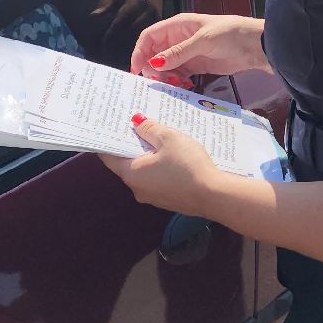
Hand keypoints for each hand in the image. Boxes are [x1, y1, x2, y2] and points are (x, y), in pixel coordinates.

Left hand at [90, 0, 166, 62]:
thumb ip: (106, 3)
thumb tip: (94, 17)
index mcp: (135, 2)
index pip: (121, 21)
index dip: (110, 35)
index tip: (101, 46)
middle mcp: (146, 12)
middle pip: (131, 33)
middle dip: (119, 46)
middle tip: (106, 57)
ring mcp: (155, 19)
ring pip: (142, 39)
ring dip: (129, 49)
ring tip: (117, 60)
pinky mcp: (159, 25)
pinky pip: (149, 39)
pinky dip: (139, 48)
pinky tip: (130, 56)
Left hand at [97, 114, 222, 216]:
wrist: (213, 195)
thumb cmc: (187, 165)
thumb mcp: (169, 138)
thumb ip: (149, 129)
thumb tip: (136, 122)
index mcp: (131, 173)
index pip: (109, 157)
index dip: (109, 140)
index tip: (111, 127)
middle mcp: (136, 188)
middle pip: (127, 164)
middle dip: (132, 145)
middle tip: (136, 126)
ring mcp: (152, 197)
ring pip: (144, 172)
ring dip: (148, 157)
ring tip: (157, 138)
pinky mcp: (167, 200)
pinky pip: (157, 180)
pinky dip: (159, 168)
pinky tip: (172, 157)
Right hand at [129, 12, 267, 83]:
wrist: (255, 46)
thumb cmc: (230, 34)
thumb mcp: (203, 41)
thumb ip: (179, 52)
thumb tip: (154, 62)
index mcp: (177, 25)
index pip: (149, 37)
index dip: (139, 51)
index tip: (136, 69)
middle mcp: (178, 39)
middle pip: (154, 53)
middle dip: (152, 68)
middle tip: (160, 81)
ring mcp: (186, 53)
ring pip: (165, 66)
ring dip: (165, 77)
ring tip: (175, 83)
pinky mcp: (195, 67)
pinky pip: (178, 75)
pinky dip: (176, 81)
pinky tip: (183, 85)